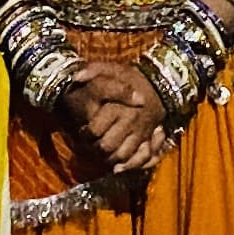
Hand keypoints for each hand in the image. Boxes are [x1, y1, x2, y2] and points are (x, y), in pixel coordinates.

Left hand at [63, 59, 171, 175]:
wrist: (157, 82)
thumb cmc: (127, 76)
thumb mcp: (108, 67)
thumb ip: (91, 70)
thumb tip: (76, 78)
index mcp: (117, 107)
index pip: (94, 131)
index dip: (85, 134)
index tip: (83, 130)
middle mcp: (130, 121)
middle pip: (107, 147)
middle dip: (95, 148)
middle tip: (92, 143)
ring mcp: (141, 131)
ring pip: (122, 155)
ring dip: (109, 158)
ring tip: (103, 152)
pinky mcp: (149, 138)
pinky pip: (143, 158)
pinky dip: (130, 165)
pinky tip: (118, 167)